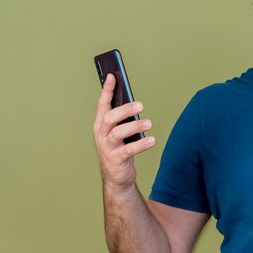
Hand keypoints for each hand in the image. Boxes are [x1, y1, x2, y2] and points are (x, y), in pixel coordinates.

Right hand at [93, 74, 154, 192]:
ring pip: (118, 133)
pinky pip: (128, 150)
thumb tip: (136, 103)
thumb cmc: (120, 148)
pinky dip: (141, 144)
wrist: (116, 176)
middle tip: (140, 105)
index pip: (102, 104)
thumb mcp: (120, 131)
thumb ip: (124, 118)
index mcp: (101, 124)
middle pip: (109, 117)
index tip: (112, 76)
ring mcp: (107, 147)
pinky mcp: (116, 159)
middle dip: (124, 109)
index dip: (107, 90)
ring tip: (149, 124)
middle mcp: (101, 134)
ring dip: (135, 126)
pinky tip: (152, 140)